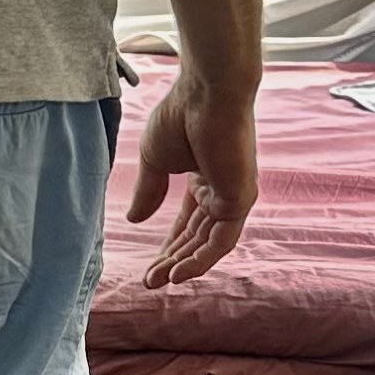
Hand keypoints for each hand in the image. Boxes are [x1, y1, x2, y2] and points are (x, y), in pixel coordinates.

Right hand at [128, 71, 259, 285]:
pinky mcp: (240, 199)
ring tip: (159, 281)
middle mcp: (222, 191)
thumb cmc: (180, 115)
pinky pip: (221, 240)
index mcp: (204, 181)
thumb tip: (133, 221)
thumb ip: (148, 191)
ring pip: (209, 244)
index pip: (187, 224)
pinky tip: (178, 272)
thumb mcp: (154, 160)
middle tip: (149, 281)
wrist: (205, 93)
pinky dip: (201, 259)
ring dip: (184, 264)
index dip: (167, 246)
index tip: (147, 267)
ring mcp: (234, 196)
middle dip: (172, 261)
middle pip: (196, 238)